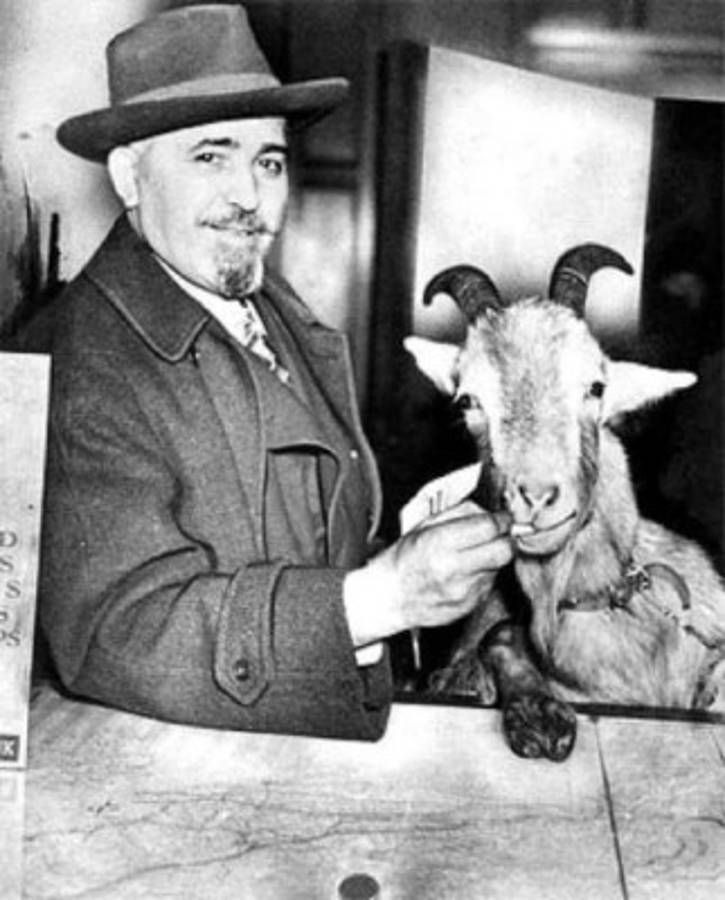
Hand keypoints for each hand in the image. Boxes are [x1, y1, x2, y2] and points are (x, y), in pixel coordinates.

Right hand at [344, 501, 512, 647]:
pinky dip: (483, 575)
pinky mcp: (469, 607)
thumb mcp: (425, 525)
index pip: (489, 527)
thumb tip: (490, 512)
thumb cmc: (405, 558)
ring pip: (499, 568)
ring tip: (470, 556)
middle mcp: (454, 569)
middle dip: (506, 539)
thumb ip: (460, 514)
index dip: (502, 520)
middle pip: (504, 551)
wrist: (390, 597)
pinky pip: (489, 584)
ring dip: (492, 558)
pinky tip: (464, 574)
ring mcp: (463, 592)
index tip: (503, 518)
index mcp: (440, 543)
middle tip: (498, 534)